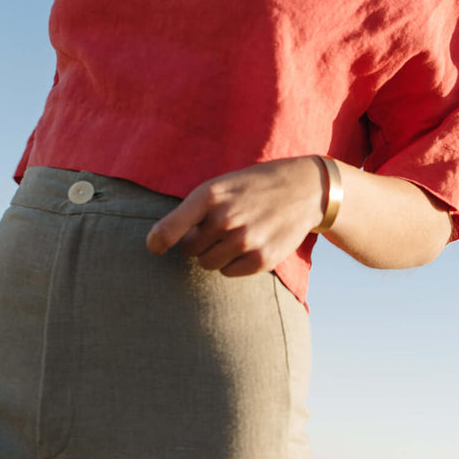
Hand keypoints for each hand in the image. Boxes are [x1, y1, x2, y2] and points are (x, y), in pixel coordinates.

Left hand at [145, 156, 326, 276]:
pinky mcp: (261, 259)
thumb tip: (161, 240)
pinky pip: (229, 273)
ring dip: (215, 254)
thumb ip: (195, 209)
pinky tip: (249, 245)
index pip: (170, 230)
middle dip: (198, 242)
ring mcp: (244, 241)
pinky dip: (233, 264)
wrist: (304, 189)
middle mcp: (225, 219)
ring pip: (208, 264)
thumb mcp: (222, 185)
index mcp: (209, 196)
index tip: (154, 248)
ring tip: (235, 235)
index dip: (157, 242)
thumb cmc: (254, 187)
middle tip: (218, 228)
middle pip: (189, 250)